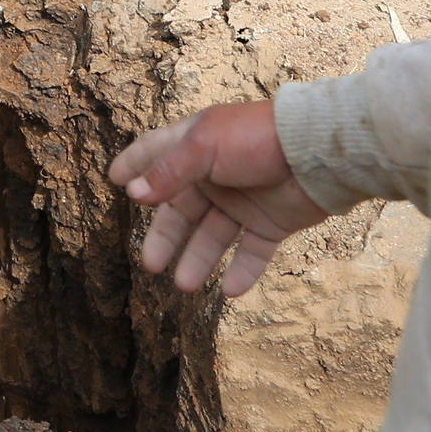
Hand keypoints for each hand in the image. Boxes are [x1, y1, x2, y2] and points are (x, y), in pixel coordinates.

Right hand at [106, 99, 331, 296]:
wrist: (316, 153)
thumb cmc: (255, 140)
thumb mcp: (203, 148)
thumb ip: (167, 172)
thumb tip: (132, 194)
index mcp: (196, 146)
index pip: (157, 154)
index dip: (135, 165)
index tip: (114, 181)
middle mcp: (216, 175)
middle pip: (182, 209)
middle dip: (166, 237)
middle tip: (150, 264)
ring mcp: (244, 201)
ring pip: (213, 236)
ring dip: (198, 260)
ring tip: (185, 285)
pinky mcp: (271, 223)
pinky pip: (252, 252)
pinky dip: (241, 272)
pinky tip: (228, 291)